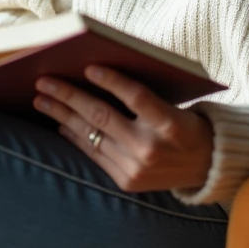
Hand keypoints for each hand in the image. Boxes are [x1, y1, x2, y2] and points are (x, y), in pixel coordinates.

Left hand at [33, 65, 213, 192]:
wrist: (206, 167)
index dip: (111, 81)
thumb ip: (144, 95)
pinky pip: (94, 153)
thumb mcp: (176, 106)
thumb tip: (96, 74)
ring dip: (62, 115)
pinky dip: (75, 136)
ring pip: (92, 134)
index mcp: (170, 124)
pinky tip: (61, 122)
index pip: (136, 97)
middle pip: (103, 116)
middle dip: (69, 96)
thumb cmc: (186, 125)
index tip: (87, 66)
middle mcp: (151, 148)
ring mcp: (137, 168)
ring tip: (41, 100)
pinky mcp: (127, 181)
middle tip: (44, 81)